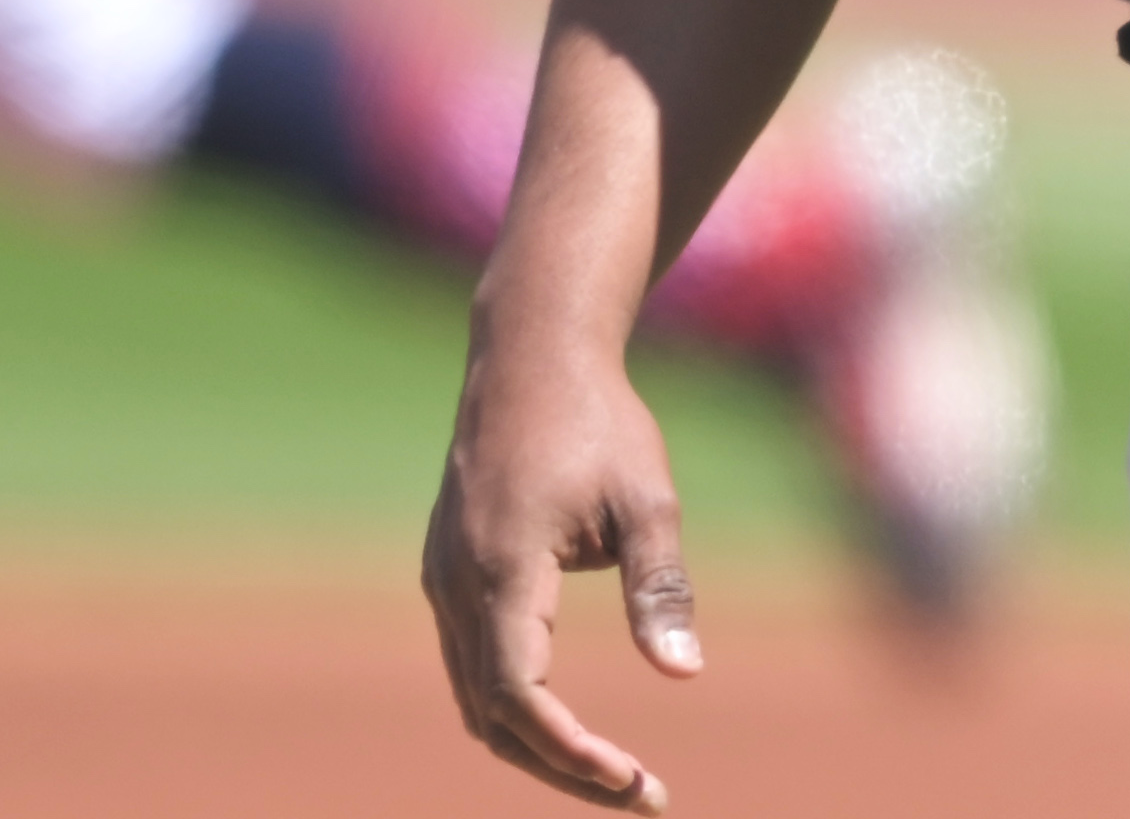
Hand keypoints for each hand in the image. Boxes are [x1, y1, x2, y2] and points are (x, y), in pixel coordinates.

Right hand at [424, 322, 700, 809]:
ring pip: (475, 699)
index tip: (634, 780)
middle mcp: (459, 582)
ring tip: (614, 776)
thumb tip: (684, 674)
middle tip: (642, 798)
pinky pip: (470, 665)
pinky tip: (568, 723)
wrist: (531, 354)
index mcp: (504, 568)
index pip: (521, 694)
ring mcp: (445, 578)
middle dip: (563, 768)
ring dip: (537, 747)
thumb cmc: (599, 421)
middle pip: (494, 715)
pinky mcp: (448, 572)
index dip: (571, 750)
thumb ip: (661, 588)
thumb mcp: (648, 500)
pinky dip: (514, 709)